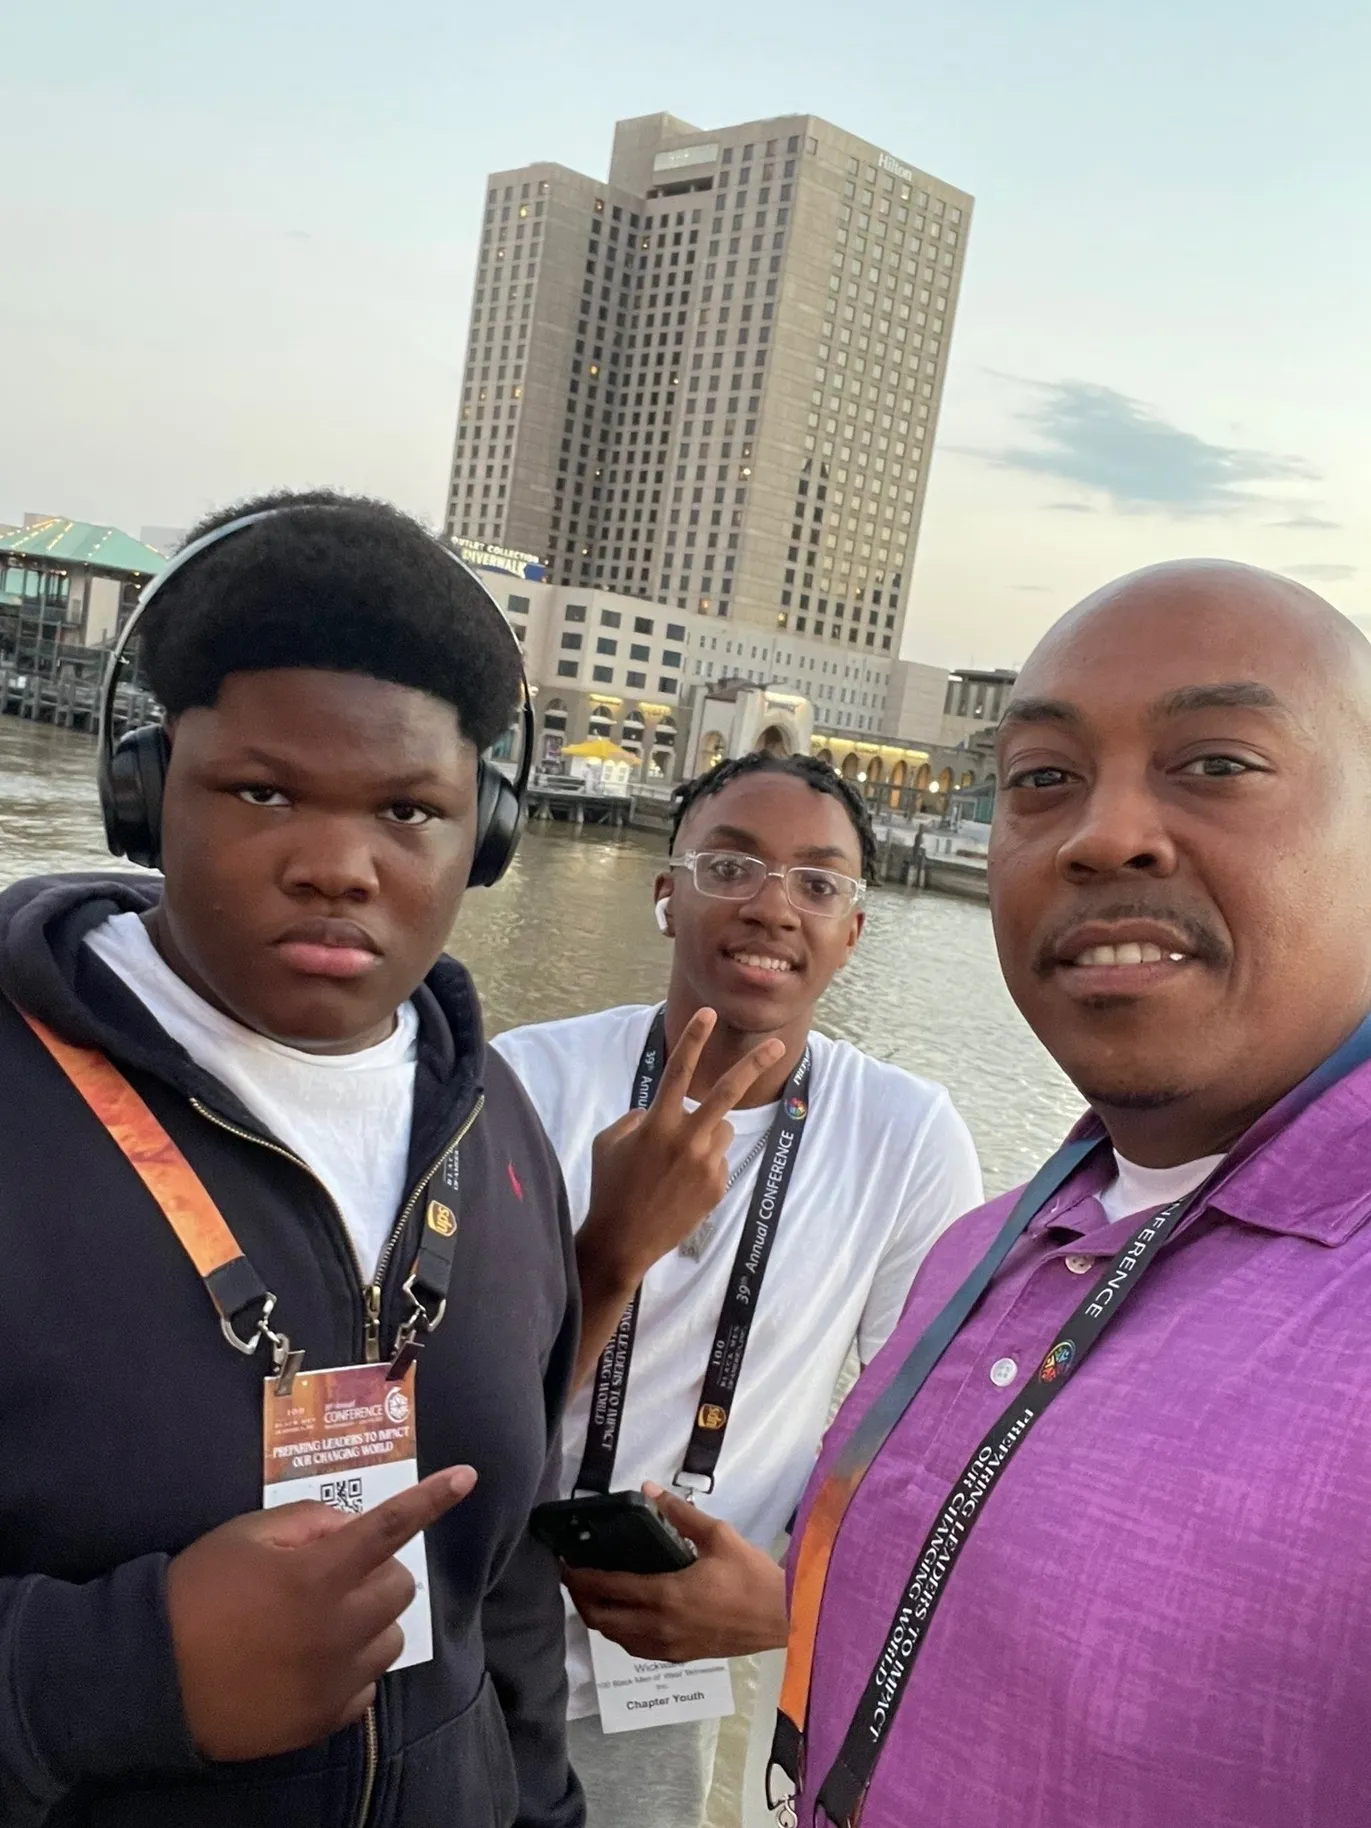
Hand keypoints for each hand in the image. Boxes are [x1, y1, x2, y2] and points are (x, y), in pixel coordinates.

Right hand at [166, 1465, 475, 1761]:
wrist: (151, 1679)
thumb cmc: (196, 1594)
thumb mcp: (245, 1536)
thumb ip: (306, 1523)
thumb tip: (346, 1529)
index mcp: (319, 1575)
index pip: (391, 1527)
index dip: (432, 1499)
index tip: (468, 1477)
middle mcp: (339, 1628)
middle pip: (399, 1587)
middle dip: (375, 1571)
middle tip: (331, 1574)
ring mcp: (335, 1679)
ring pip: (390, 1636)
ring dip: (368, 1619)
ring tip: (318, 1620)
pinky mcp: (324, 1719)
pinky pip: (366, 1685)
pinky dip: (351, 1666)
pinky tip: (310, 1661)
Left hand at [563, 1484, 788, 1662]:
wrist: (782, 1619)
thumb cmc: (752, 1577)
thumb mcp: (719, 1536)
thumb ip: (681, 1514)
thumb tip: (649, 1490)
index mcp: (666, 1595)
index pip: (608, 1588)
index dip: (579, 1577)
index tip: (563, 1562)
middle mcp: (659, 1626)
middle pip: (602, 1619)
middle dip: (580, 1598)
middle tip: (573, 1576)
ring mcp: (667, 1647)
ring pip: (616, 1638)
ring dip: (598, 1617)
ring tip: (594, 1593)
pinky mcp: (678, 1657)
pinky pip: (635, 1648)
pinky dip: (620, 1632)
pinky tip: (625, 1615)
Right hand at [579, 1010, 785, 1294]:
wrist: (623, 1240)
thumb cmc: (609, 1186)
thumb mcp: (609, 1142)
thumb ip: (636, 1119)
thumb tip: (657, 1112)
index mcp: (656, 1123)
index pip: (679, 1071)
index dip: (693, 1039)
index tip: (708, 1013)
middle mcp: (686, 1138)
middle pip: (728, 1093)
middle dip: (754, 1064)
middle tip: (778, 1045)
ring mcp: (705, 1163)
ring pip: (722, 1130)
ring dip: (708, 1134)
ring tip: (678, 1164)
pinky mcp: (717, 1185)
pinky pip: (717, 1160)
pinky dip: (704, 1165)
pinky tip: (681, 1187)